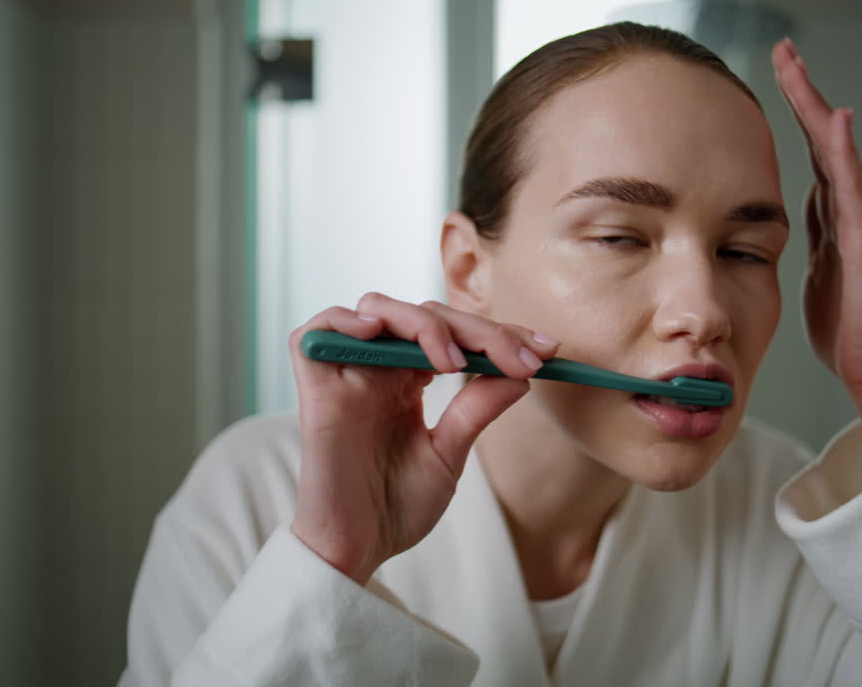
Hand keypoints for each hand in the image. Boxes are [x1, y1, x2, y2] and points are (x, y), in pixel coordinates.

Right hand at [288, 293, 559, 583]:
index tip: (547, 350)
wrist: (357, 551)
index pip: (454, 334)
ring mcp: (345, 376)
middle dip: (479, 330)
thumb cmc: (396, 508)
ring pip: (376, 309)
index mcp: (407, 382)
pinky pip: (314, 333)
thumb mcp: (450, 453)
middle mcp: (377, 370)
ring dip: (422, 323)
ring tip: (453, 361)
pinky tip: (377, 333)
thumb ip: (476, 409)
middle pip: (425, 315)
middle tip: (519, 359)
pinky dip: (343, 321)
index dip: (499, 334)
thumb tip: (521, 373)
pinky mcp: (315, 390)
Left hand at [772, 39, 861, 465]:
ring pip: (838, 153)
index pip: (814, 152)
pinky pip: (855, 191)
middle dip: (805, 93)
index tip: (777, 74)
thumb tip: (792, 213)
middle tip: (785, 50)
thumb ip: (811, 236)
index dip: (798, 113)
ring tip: (798, 69)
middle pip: (826, 139)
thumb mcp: (816, 270)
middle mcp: (855, 210)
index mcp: (837, 216)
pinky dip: (846, 154)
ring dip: (818, 108)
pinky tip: (836, 121)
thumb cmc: (845, 327)